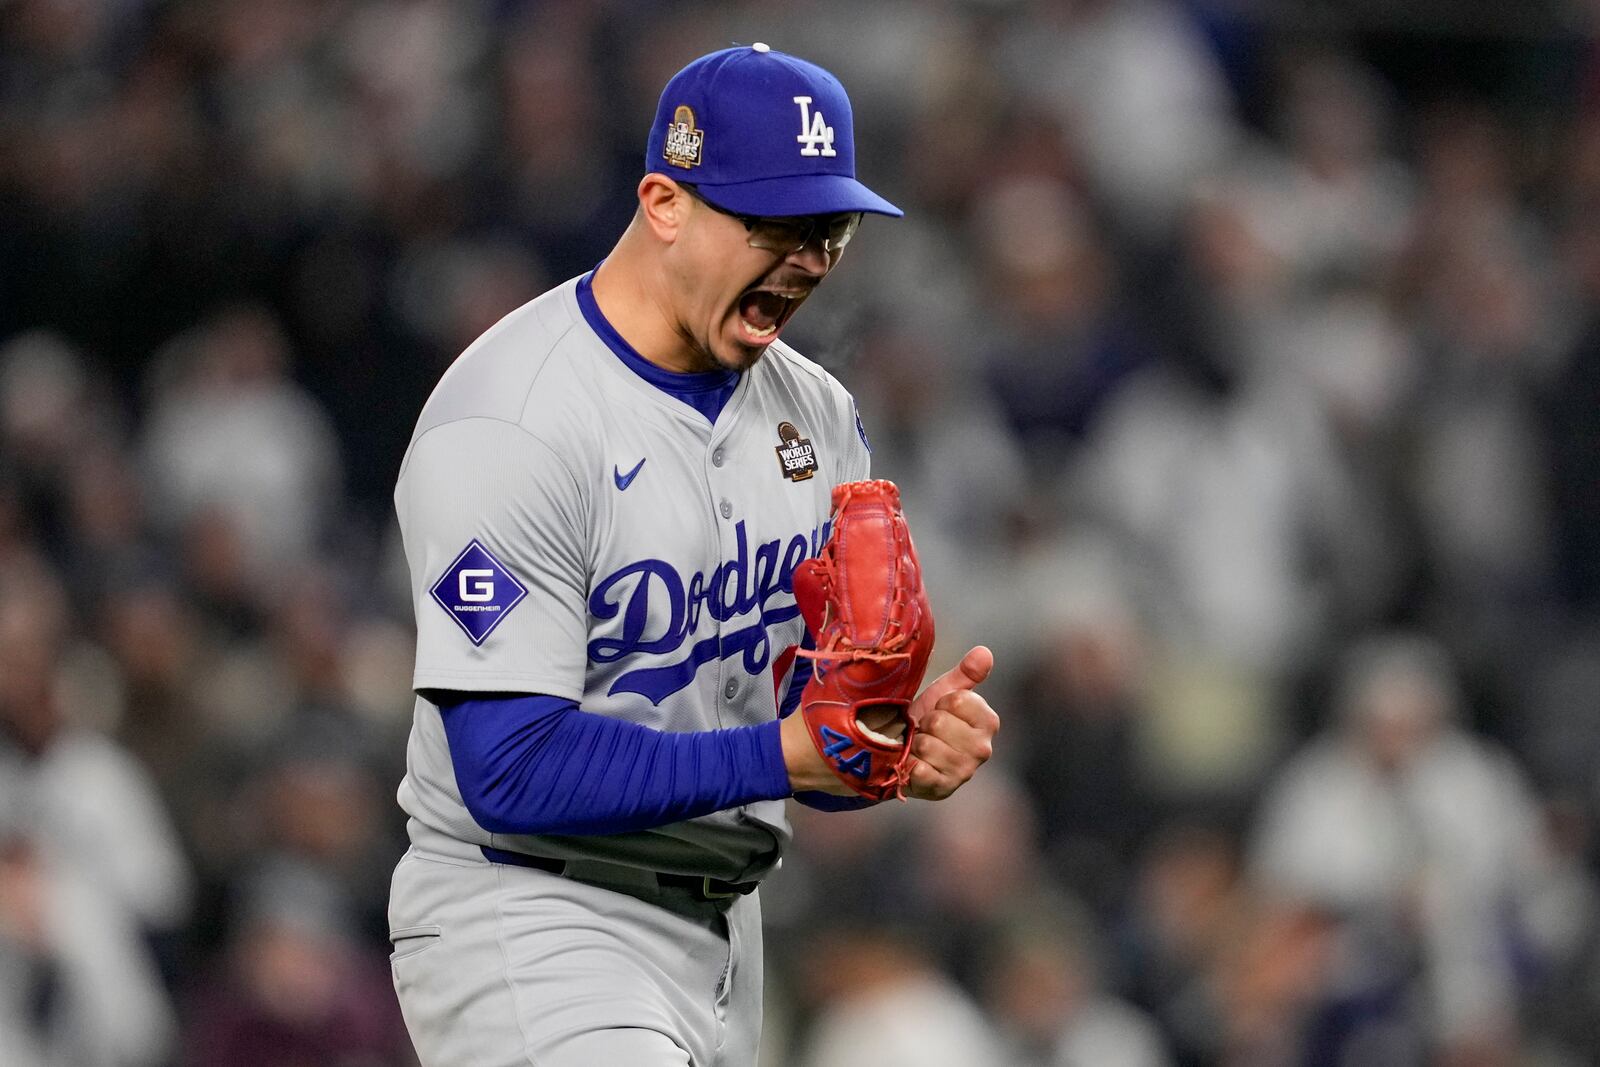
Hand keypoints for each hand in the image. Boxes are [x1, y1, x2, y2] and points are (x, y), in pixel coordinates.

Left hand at [904, 646, 998, 800]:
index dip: (940, 702)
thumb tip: (985, 652)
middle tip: (926, 730)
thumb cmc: (925, 719)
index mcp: (988, 722)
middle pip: (940, 722)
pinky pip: (920, 770)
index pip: (958, 700)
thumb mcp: (943, 692)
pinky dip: (909, 765)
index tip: (939, 709)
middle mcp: (983, 749)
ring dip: (915, 744)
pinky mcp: (942, 790)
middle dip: (926, 723)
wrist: (900, 750)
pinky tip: (913, 765)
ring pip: (927, 745)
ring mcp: (963, 772)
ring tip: (918, 747)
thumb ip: (965, 673)